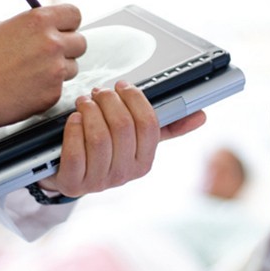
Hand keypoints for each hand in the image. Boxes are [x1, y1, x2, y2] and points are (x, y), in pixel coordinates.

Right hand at [0, 5, 86, 130]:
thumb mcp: (5, 27)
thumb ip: (32, 26)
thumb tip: (50, 26)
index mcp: (39, 21)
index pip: (74, 14)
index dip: (69, 24)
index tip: (64, 30)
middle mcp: (52, 43)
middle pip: (81, 43)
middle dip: (68, 48)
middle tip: (51, 55)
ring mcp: (55, 69)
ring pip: (72, 68)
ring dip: (58, 71)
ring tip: (32, 75)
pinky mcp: (53, 93)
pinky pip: (59, 88)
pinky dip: (47, 90)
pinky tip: (26, 89)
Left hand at [38, 81, 205, 196]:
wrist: (68, 174)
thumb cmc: (103, 150)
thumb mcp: (135, 139)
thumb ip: (166, 126)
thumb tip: (201, 116)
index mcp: (143, 162)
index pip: (148, 125)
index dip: (135, 99)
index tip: (123, 87)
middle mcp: (124, 175)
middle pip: (123, 127)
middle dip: (109, 101)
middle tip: (100, 91)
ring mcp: (98, 181)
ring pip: (99, 137)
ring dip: (89, 111)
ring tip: (84, 102)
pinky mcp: (73, 183)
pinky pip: (75, 151)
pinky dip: (73, 129)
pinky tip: (73, 120)